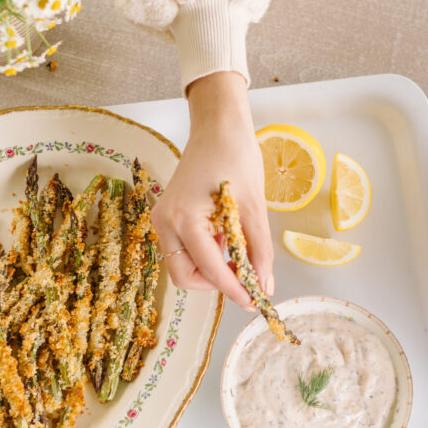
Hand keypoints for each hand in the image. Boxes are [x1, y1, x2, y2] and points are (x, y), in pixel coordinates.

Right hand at [151, 71, 273, 309]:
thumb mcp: (254, 207)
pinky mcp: (167, 217)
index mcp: (184, 219)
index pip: (209, 269)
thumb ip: (259, 250)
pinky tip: (225, 235)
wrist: (218, 126)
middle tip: (245, 277)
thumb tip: (265, 286)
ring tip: (236, 247)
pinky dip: (205, 253)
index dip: (234, 289)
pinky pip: (183, 249)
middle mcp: (165, 222)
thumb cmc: (236, 157)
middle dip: (215, 283)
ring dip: (210, 268)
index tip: (255, 301)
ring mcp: (162, 220)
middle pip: (186, 276)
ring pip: (183, 266)